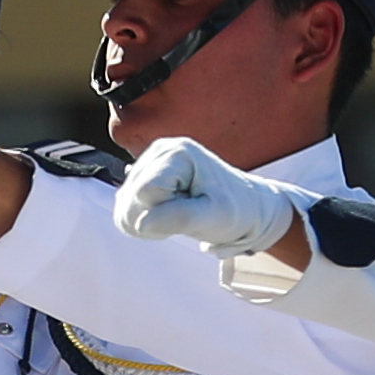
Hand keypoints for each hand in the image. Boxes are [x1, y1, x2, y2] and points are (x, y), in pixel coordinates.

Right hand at [118, 137, 310, 284]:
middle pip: (131, 200)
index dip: (165, 212)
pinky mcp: (143, 179)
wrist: (248, 209)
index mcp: (177, 153)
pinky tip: (172, 214)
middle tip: (191, 213)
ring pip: (126, 207)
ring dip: (152, 221)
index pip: (145, 194)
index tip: (195, 209)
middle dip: (157, 218)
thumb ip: (180, 218)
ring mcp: (149, 164)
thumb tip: (142, 223)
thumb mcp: (215, 217)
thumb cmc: (236, 212)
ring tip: (183, 213)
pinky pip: (126, 210)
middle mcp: (159, 151)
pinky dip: (148, 221)